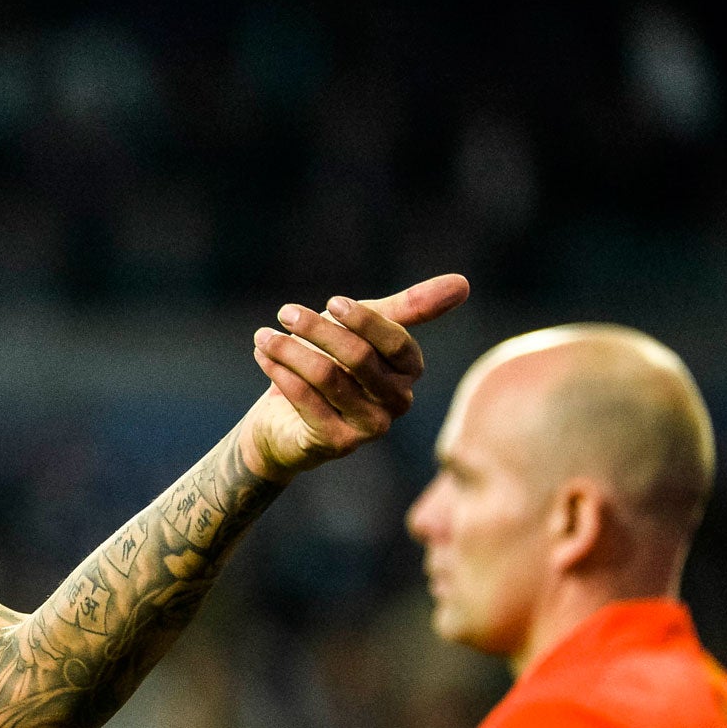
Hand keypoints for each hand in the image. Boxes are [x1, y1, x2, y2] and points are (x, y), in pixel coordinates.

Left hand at [242, 273, 470, 480]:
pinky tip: (262, 356)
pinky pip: (306, 401)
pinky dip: (280, 373)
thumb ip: (410, 307)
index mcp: (409, 371)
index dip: (364, 320)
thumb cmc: (330, 364)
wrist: (285, 420)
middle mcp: (397, 401)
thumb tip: (464, 283)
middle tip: (285, 312)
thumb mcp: (363, 329)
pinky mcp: (338, 444)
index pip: (395, 341)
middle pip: (360, 358)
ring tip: (263, 335)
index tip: (331, 302)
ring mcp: (371, 427)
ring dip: (290, 351)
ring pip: (329, 378)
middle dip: (318, 330)